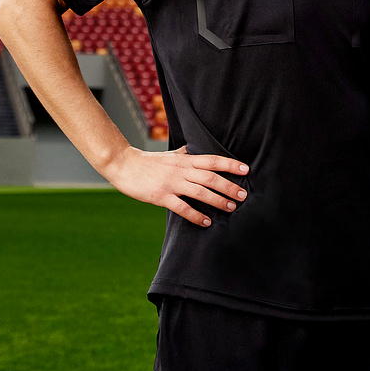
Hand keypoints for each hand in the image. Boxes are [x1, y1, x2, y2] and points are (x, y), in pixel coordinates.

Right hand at [106, 144, 247, 226]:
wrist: (124, 165)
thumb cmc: (148, 161)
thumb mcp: (170, 155)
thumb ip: (185, 153)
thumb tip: (197, 148)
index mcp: (185, 160)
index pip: (212, 160)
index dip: (230, 164)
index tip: (246, 169)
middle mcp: (182, 170)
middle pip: (211, 177)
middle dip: (229, 186)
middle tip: (243, 195)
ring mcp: (172, 183)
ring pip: (200, 192)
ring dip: (217, 201)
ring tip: (231, 208)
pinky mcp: (161, 196)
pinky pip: (182, 208)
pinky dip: (196, 216)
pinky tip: (206, 222)